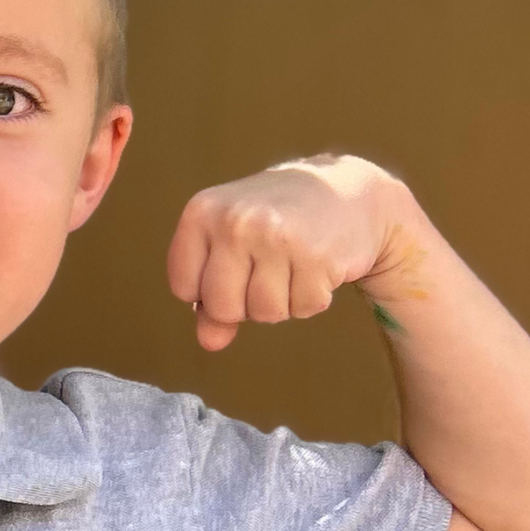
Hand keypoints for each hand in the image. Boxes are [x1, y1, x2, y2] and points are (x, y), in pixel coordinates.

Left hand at [166, 155, 421, 352]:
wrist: (345, 188)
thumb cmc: (275, 221)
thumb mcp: (229, 244)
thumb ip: (209, 295)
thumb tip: (208, 343)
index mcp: (202, 213)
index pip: (184, 288)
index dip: (208, 290)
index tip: (232, 265)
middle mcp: (236, 222)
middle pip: (222, 308)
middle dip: (244, 304)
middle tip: (265, 269)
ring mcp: (277, 238)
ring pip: (265, 313)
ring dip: (282, 301)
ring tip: (292, 265)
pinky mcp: (317, 256)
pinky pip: (304, 308)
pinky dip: (312, 297)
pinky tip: (316, 265)